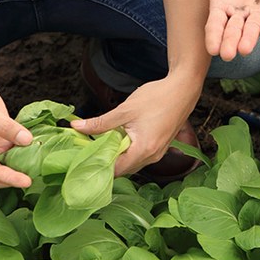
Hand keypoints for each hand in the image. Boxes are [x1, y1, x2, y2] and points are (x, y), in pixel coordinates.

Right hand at [0, 76, 32, 187]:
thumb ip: (5, 126)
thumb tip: (27, 140)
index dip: (10, 177)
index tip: (27, 182)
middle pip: (1, 170)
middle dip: (18, 174)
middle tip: (39, 175)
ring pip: (11, 159)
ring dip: (25, 160)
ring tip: (44, 163)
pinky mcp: (1, 136)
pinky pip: (16, 144)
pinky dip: (27, 146)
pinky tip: (41, 146)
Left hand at [70, 75, 200, 175]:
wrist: (183, 89)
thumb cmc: (157, 98)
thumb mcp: (124, 110)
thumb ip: (100, 123)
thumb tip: (76, 127)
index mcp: (144, 150)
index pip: (116, 170)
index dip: (99, 165)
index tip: (84, 156)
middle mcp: (153, 156)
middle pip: (124, 169)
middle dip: (107, 160)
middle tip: (89, 149)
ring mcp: (159, 152)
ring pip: (132, 162)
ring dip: (118, 154)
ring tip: (103, 141)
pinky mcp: (161, 145)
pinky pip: (141, 155)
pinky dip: (129, 150)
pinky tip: (121, 136)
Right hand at [160, 0, 259, 60]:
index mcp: (221, 7)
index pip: (216, 25)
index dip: (214, 37)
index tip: (212, 49)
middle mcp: (238, 13)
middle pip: (234, 30)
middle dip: (231, 42)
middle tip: (227, 55)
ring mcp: (257, 11)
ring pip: (253, 27)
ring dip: (249, 38)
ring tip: (245, 50)